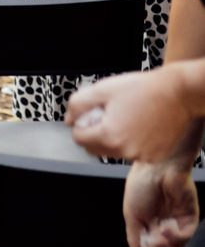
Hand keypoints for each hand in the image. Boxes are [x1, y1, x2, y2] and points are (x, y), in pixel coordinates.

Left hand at [68, 65, 203, 164]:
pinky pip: (134, 153)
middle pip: (94, 149)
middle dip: (94, 133)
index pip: (79, 139)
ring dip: (113, 138)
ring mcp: (141, 156)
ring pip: (114, 152)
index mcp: (109, 136)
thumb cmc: (143, 89)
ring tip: (126, 117)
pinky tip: (139, 125)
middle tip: (106, 115)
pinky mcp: (154, 157)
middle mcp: (124, 151)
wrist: (177, 92)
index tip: (90, 116)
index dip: (81, 124)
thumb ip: (79, 105)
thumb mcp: (103, 89)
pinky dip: (132, 143)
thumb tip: (69, 119)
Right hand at [121, 159, 199, 246]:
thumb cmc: (140, 185)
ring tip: (155, 242)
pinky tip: (165, 230)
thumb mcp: (131, 216)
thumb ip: (133, 239)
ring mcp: (179, 225)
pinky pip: (187, 238)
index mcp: (149, 229)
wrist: (156, 166)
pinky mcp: (191, 220)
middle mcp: (165, 230)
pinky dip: (175, 239)